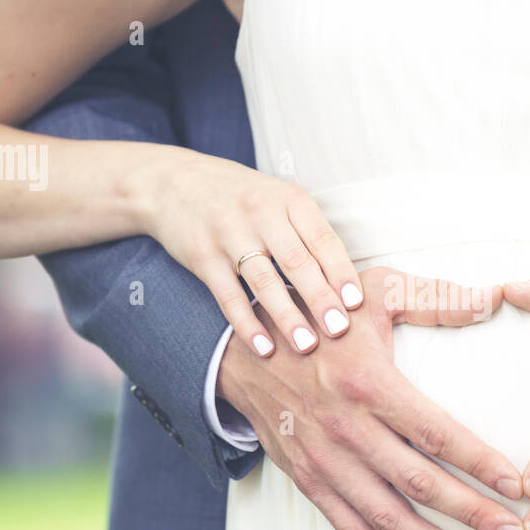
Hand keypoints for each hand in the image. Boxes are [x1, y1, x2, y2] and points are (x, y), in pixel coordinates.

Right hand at [148, 154, 364, 357]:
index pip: (323, 240)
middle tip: (339, 330)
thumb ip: (307, 233)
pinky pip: (228, 296)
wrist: (173, 182)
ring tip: (307, 345)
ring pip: (264, 281)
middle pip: (297, 262)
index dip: (341, 273)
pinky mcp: (203, 256)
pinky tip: (264, 347)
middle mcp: (261, 213)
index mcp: (289, 200)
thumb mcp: (278, 200)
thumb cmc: (241, 198)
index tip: (356, 304)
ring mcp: (229, 234)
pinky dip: (247, 324)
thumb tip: (343, 284)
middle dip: (321, 299)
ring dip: (287, 317)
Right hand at [219, 267, 525, 529]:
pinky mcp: (308, 480)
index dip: (481, 464)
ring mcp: (325, 460)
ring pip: (388, 517)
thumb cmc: (321, 316)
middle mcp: (348, 429)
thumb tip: (496, 298)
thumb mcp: (376, 291)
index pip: (437, 434)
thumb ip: (438, 299)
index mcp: (370, 383)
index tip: (518, 486)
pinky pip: (350, 529)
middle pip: (421, 484)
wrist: (243, 347)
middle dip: (474, 514)